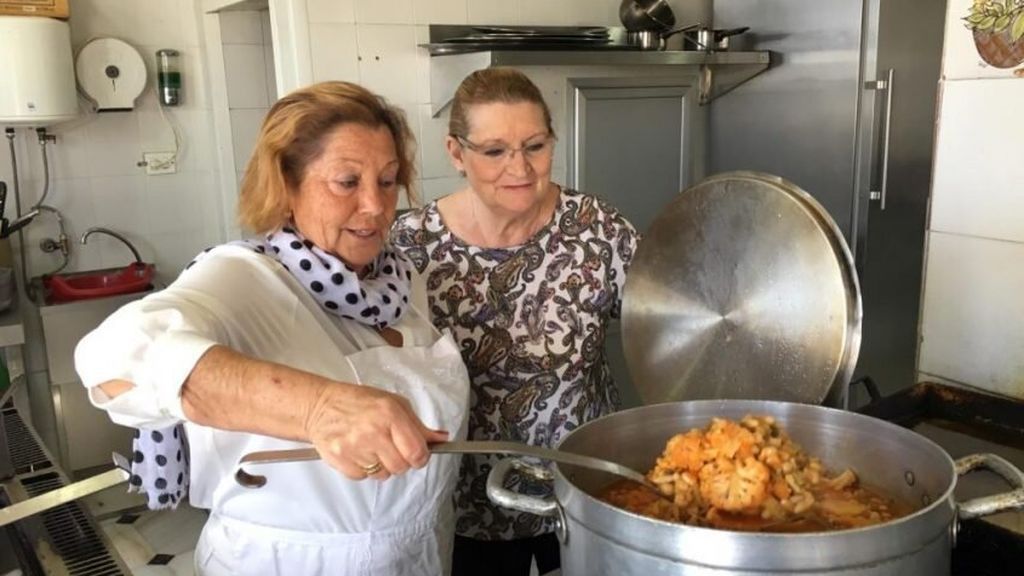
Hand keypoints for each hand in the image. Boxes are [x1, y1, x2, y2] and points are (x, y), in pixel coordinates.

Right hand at [304, 382, 448, 480]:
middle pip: (401, 467)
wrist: (320, 405)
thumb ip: (418, 425)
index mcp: (390, 414)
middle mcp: (373, 431)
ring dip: (381, 466)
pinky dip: (363, 469)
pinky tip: (358, 452)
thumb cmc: (358, 402)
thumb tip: (442, 439)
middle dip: (401, 461)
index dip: (421, 457)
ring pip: (383, 475)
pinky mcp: (340, 459)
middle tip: (391, 448)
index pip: (417, 452)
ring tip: (371, 447)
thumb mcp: (393, 404)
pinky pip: (363, 477)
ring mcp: (355, 447)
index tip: (418, 455)